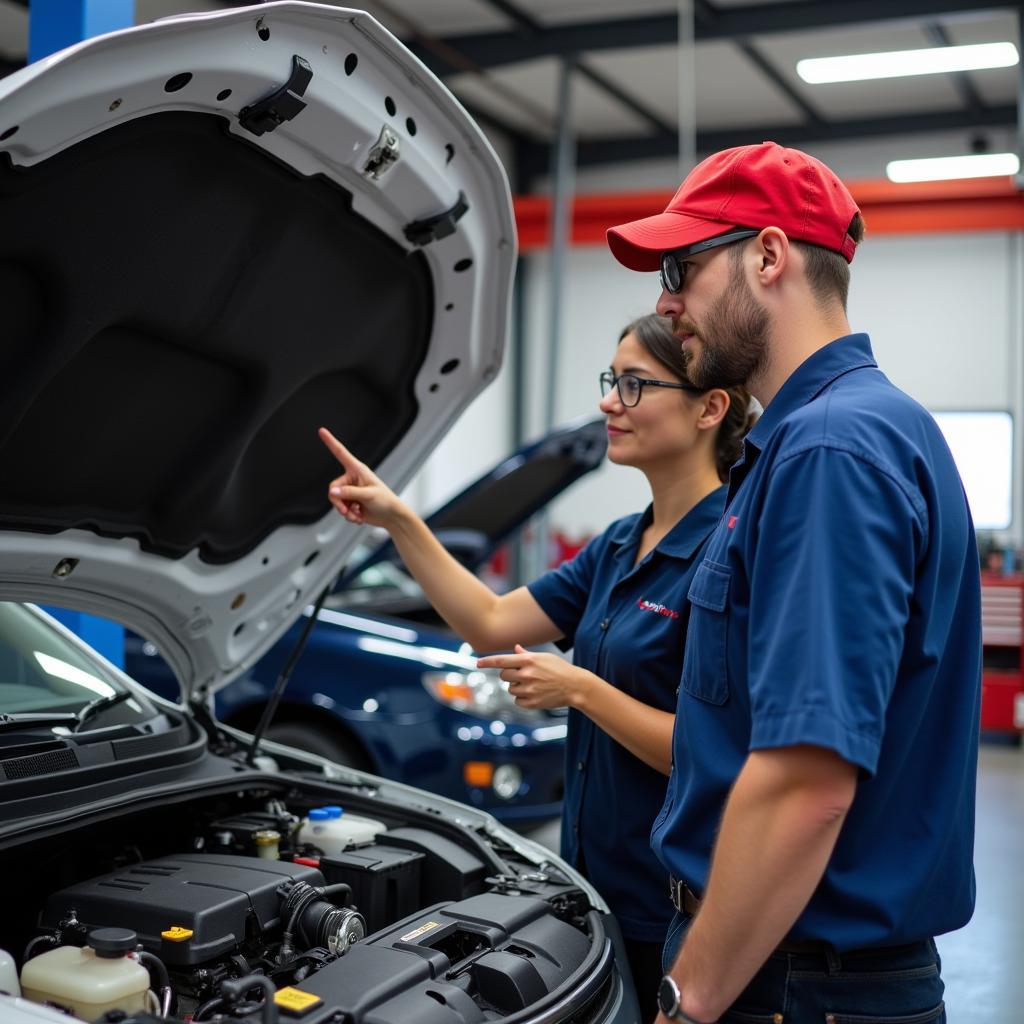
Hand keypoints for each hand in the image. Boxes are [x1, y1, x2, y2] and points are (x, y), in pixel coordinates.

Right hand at [319, 427, 404, 528]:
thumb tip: (333, 492)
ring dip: (345, 511)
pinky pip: (341, 509)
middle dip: (339, 503)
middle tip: (347, 511)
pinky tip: (359, 517)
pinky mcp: (351, 502)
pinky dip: (348, 515)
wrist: (391, 516)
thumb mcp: (368, 495)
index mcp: (357, 470)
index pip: (341, 453)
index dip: (330, 442)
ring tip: (357, 515)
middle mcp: (352, 479)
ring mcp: (351, 491)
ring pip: (336, 501)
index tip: (321, 430)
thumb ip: (350, 493)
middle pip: (333, 489)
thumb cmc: (385, 501)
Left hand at [475, 645, 590, 709]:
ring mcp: (529, 689)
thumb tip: (514, 650)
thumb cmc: (560, 669)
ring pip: (510, 689)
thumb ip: (526, 655)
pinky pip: (517, 701)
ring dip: (517, 687)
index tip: (477, 663)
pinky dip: (522, 698)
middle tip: (523, 675)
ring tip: (534, 685)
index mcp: (529, 661)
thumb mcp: (544, 657)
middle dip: (509, 675)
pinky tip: (535, 694)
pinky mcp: (532, 703)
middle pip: (504, 675)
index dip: (487, 662)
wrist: (575, 686)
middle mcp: (527, 674)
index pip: (501, 660)